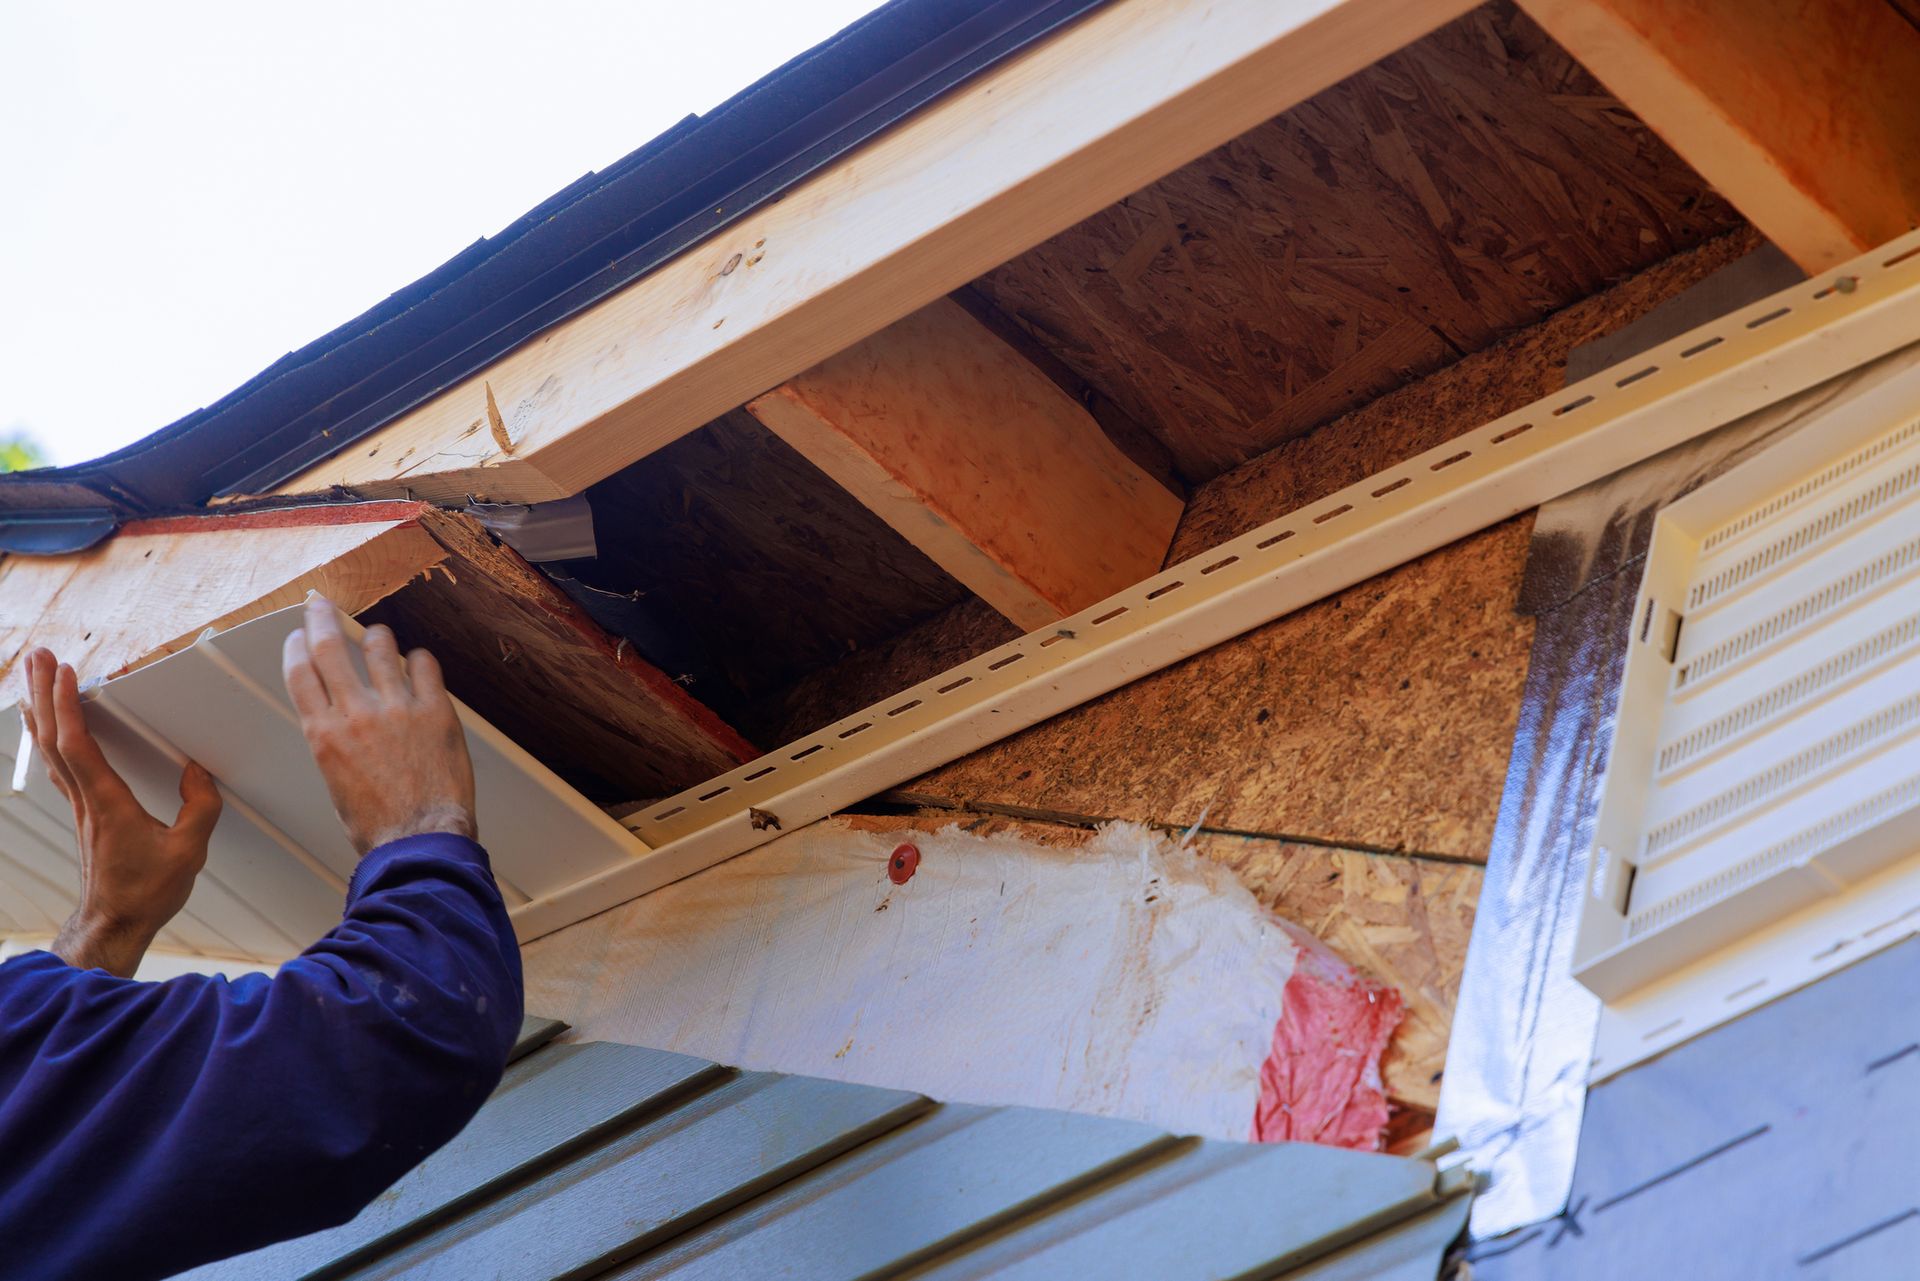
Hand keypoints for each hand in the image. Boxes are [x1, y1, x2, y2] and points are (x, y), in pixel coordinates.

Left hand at [23, 649, 221, 976]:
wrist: (115, 924)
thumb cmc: (145, 893)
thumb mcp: (188, 852)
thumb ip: (199, 807)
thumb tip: (198, 773)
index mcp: (108, 804)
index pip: (78, 745)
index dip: (68, 705)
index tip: (67, 671)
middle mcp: (85, 801)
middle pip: (53, 738)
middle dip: (44, 692)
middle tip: (40, 657)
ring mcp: (79, 808)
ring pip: (50, 750)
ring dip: (40, 710)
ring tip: (35, 680)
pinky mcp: (83, 815)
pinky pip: (57, 765)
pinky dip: (49, 737)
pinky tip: (49, 729)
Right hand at [282, 595, 475, 854]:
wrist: (419, 839)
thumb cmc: (379, 825)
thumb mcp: (337, 784)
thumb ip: (336, 746)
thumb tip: (343, 729)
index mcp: (324, 735)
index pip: (300, 674)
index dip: (297, 647)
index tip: (299, 635)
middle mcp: (356, 714)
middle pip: (330, 648)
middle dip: (321, 618)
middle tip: (320, 604)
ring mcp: (397, 708)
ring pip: (380, 648)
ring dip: (376, 636)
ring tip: (378, 635)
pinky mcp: (435, 711)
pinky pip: (425, 665)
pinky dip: (419, 659)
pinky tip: (419, 663)